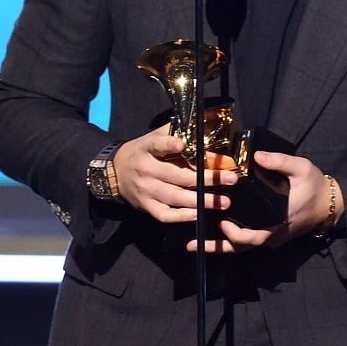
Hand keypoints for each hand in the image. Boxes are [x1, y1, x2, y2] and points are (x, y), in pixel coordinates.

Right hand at [113, 125, 237, 223]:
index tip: (182, 145)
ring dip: (201, 200)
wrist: (115, 172)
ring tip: (223, 201)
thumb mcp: (155, 137)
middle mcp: (146, 169)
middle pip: (177, 175)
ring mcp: (146, 190)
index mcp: (147, 148)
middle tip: (231, 179)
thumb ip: (179, 132)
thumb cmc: (143, 152)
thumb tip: (209, 129)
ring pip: (175, 197)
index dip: (169, 145)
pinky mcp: (146, 206)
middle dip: (206, 178)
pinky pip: (165, 214)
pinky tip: (199, 214)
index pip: (157, 145)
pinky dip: (182, 216)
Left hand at [186, 150, 343, 253]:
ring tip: (195, 245)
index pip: (254, 237)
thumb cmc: (315, 185)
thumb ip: (279, 161)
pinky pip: (247, 242)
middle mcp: (273, 235)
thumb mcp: (301, 168)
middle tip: (192, 244)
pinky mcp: (270, 235)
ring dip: (219, 247)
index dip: (236, 235)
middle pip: (241, 248)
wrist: (329, 204)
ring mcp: (271, 238)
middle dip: (216, 247)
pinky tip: (213, 234)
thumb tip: (256, 155)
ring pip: (242, 248)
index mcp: (279, 221)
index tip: (223, 224)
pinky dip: (230, 240)